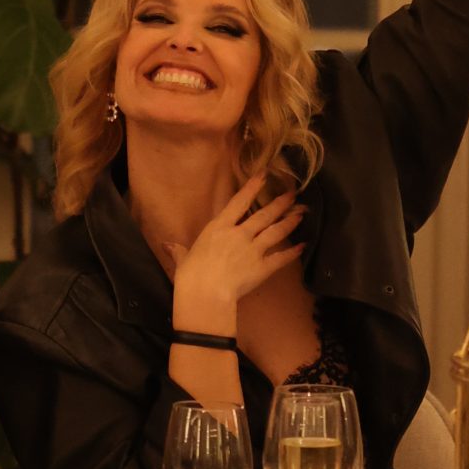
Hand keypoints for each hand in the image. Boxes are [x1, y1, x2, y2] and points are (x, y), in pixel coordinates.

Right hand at [168, 176, 304, 326]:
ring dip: (290, 221)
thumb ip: (178, 250)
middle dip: (280, 203)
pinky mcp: (263, 268)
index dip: (253, 187)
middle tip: (294, 194)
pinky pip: (281, 258)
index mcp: (219, 228)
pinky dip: (292, 252)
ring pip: (276, 231)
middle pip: (264, 214)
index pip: (239, 202)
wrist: (206, 294)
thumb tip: (166, 245)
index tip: (265, 174)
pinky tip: (302, 246)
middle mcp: (240, 234)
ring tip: (302, 213)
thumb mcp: (182, 259)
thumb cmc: (191, 274)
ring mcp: (254, 250)